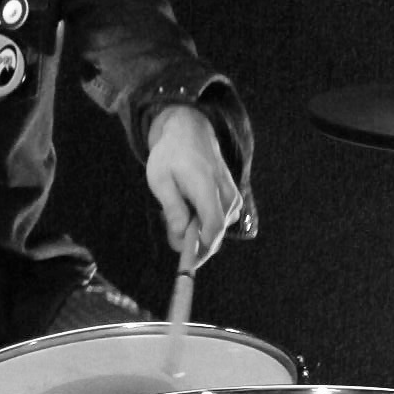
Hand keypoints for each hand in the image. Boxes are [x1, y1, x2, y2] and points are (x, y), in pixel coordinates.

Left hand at [145, 105, 243, 266]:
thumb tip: (181, 237)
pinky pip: (219, 221)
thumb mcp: (160, 180)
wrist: (189, 131)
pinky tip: (190, 207)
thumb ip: (173, 209)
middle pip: (215, 234)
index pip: (213, 228)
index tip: (186, 263)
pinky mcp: (234, 198)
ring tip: (179, 207)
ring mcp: (233, 196)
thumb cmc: (170, 155)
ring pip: (216, 229)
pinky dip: (204, 222)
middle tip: (173, 228)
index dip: (201, 250)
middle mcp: (226, 194)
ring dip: (197, 230)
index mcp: (207, 187)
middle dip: (194, 242)